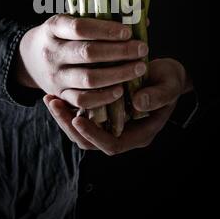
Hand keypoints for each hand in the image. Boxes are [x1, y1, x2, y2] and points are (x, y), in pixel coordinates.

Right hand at [16, 14, 147, 109]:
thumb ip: (99, 19)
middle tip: (142, 49)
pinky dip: (103, 97)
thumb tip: (140, 19)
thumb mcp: (69, 21)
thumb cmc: (60, 36)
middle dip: (119, 52)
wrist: (29, 59)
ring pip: (88, 78)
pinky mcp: (59, 94)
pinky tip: (120, 89)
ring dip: (118, 74)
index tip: (128, 32)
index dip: (106, 30)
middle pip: (88, 53)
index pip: (80, 27)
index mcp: (54, 27)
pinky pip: (82, 100)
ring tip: (139, 68)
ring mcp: (55, 76)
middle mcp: (52, 52)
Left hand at [43, 58, 191, 153]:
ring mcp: (111, 123)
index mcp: (140, 133)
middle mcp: (122, 132)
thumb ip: (157, 97)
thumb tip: (138, 104)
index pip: (112, 144)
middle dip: (69, 125)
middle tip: (54, 105)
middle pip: (90, 141)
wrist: (165, 74)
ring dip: (64, 116)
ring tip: (50, 99)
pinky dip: (68, 106)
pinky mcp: (103, 112)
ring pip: (82, 130)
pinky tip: (57, 92)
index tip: (77, 119)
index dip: (94, 135)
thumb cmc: (169, 80)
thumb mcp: (169, 85)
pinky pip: (82, 115)